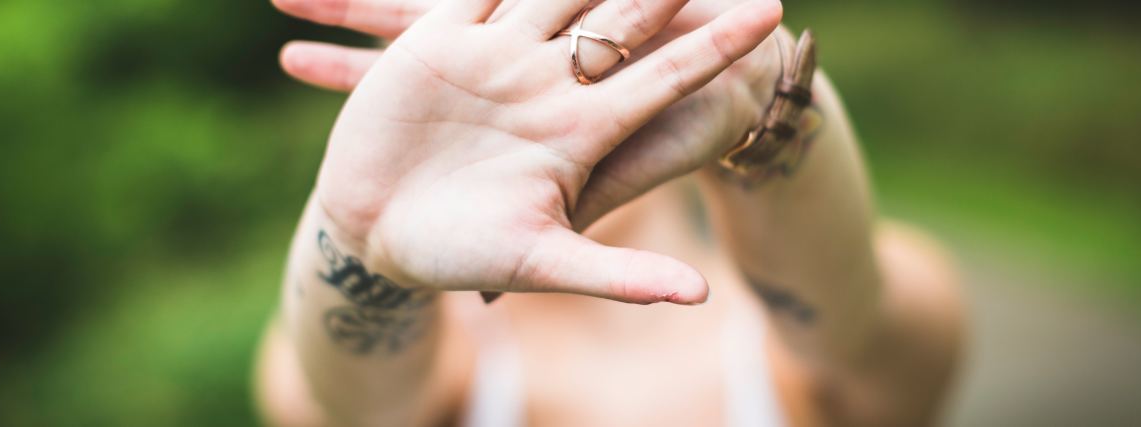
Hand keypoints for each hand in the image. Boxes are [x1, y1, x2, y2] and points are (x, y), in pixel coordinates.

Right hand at [298, 0, 780, 303]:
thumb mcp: (542, 261)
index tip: (768, 12)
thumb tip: (699, 296)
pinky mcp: (441, 34)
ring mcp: (497, 54)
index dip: (715, 45)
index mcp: (581, 130)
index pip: (665, 76)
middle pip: (621, 19)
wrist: (372, 228)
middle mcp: (548, 84)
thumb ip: (619, 274)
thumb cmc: (459, 252)